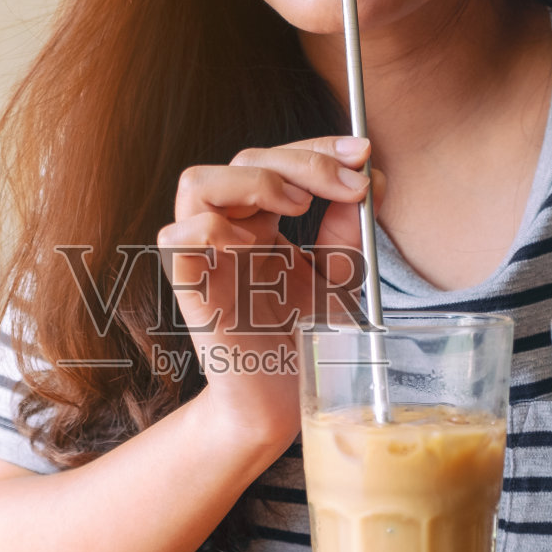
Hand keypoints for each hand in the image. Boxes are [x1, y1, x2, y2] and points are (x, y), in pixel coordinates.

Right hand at [157, 136, 385, 449]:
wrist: (287, 403)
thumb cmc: (305, 341)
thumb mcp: (340, 275)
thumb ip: (351, 226)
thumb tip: (373, 174)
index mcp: (260, 221)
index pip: (275, 159)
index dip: (316, 147)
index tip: (362, 154)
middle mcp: (229, 231)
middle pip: (244, 159)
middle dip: (301, 160)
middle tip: (347, 184)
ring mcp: (205, 257)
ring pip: (196, 182)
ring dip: (254, 182)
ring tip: (297, 207)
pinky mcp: (190, 288)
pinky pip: (178, 236)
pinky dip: (217, 228)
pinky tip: (256, 246)